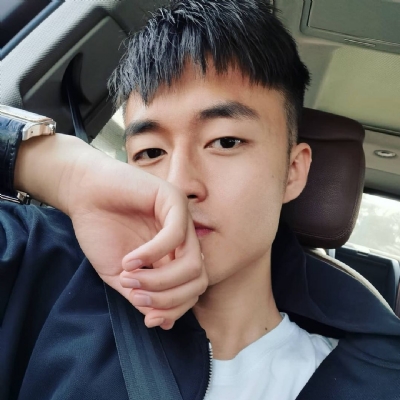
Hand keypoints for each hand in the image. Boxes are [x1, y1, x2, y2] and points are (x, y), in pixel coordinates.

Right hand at [16, 135, 207, 328]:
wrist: (84, 195)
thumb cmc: (101, 231)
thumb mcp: (121, 275)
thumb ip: (142, 297)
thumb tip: (162, 322)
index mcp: (175, 257)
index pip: (192, 291)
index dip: (175, 310)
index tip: (148, 319)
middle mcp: (185, 240)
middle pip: (198, 281)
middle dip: (168, 299)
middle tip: (136, 296)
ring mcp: (183, 219)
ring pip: (192, 263)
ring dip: (161, 280)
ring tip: (130, 279)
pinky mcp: (173, 200)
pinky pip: (176, 235)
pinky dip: (152, 254)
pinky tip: (130, 260)